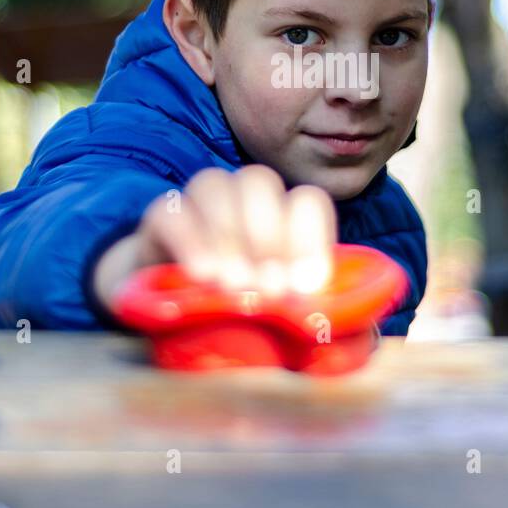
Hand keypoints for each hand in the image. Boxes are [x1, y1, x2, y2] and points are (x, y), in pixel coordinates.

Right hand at [93, 165, 336, 309]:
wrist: (171, 318)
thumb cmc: (241, 319)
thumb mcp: (282, 323)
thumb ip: (315, 319)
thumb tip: (348, 326)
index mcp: (282, 219)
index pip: (307, 201)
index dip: (311, 238)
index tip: (306, 287)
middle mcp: (242, 201)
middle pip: (259, 181)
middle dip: (267, 234)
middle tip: (268, 290)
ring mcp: (198, 204)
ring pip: (214, 184)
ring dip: (228, 234)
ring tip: (232, 286)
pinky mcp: (159, 220)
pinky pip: (171, 210)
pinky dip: (188, 239)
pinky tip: (200, 275)